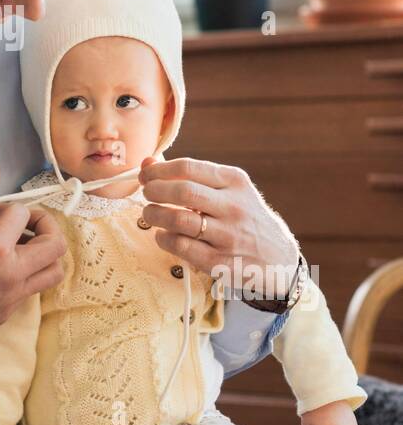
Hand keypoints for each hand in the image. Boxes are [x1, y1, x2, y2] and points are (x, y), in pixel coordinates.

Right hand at [0, 159, 66, 355]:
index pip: (22, 214)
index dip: (3, 208)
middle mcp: (11, 276)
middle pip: (55, 245)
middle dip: (43, 225)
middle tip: (22, 224)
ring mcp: (10, 299)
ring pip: (53, 273)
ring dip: (43, 253)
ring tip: (18, 246)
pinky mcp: (4, 314)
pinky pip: (31, 290)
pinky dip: (26, 274)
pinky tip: (0, 269)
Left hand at [137, 155, 299, 301]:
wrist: (277, 256)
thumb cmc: (243, 216)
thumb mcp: (227, 189)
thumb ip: (189, 175)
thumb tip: (147, 162)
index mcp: (235, 182)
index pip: (189, 167)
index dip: (159, 170)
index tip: (146, 174)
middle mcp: (234, 206)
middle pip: (184, 191)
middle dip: (155, 190)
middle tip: (147, 194)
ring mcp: (228, 235)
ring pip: (180, 220)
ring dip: (154, 215)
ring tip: (149, 214)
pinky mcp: (220, 261)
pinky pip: (181, 247)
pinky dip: (164, 239)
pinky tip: (163, 235)